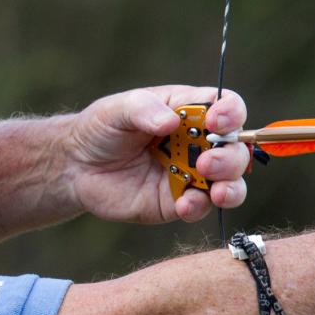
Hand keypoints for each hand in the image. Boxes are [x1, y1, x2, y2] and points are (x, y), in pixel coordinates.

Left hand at [61, 86, 249, 222]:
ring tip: (215, 191)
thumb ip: (144, 110)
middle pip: (237, 148)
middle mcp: (199, 143)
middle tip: (206, 163)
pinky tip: (183, 205)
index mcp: (189, 111)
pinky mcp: (179, 202)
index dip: (231, 114)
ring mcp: (192, 174)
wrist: (77, 167)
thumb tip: (171, 122)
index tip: (217, 122)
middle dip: (231, 157)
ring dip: (231, 187)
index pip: (227, 107)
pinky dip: (199, 207)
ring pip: (231, 182)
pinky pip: (202, 207)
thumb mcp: (117, 110)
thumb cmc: (101, 129)